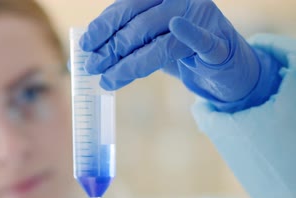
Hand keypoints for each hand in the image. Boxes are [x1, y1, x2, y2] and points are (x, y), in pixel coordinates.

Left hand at [80, 0, 281, 111]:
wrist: (223, 66)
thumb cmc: (180, 50)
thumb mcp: (148, 44)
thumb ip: (124, 47)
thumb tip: (88, 59)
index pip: (127, 8)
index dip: (104, 26)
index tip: (85, 45)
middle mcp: (181, 2)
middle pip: (140, 24)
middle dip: (112, 48)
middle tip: (93, 67)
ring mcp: (202, 19)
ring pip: (161, 41)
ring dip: (130, 63)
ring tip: (108, 79)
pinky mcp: (219, 42)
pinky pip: (202, 41)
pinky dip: (190, 34)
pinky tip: (176, 29)